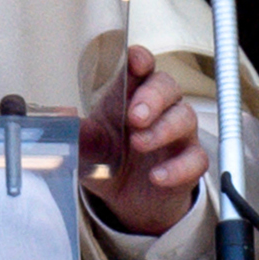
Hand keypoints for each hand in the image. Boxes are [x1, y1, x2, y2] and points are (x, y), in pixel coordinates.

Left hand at [81, 44, 209, 235]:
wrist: (126, 200)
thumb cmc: (110, 159)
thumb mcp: (89, 149)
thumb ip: (80, 135)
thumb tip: (63, 121)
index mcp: (129, 95)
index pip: (140, 66)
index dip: (140, 59)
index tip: (136, 62)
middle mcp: (158, 108)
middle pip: (167, 86)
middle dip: (153, 97)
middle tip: (135, 116)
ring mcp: (177, 134)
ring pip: (185, 117)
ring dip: (163, 129)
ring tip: (138, 143)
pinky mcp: (189, 162)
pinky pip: (195, 158)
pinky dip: (178, 167)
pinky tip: (157, 176)